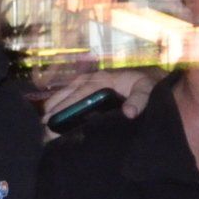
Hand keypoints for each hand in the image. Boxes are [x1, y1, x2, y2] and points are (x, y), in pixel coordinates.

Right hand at [42, 70, 158, 120]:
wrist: (153, 79)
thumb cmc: (149, 86)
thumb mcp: (147, 91)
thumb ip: (140, 101)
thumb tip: (129, 112)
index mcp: (105, 79)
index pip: (83, 91)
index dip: (68, 104)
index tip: (55, 116)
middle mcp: (96, 77)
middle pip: (71, 90)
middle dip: (57, 104)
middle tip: (44, 121)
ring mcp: (94, 80)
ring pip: (70, 90)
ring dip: (57, 101)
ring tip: (45, 117)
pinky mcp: (94, 85)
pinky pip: (75, 91)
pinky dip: (64, 99)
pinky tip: (57, 110)